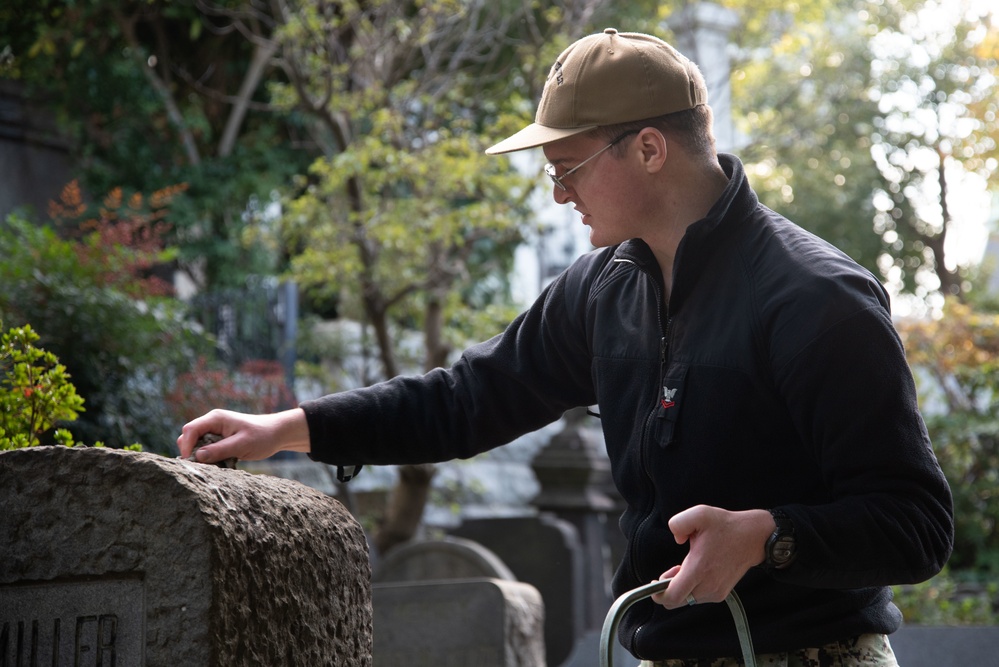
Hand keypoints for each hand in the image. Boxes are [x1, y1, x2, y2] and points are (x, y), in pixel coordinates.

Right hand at [176, 408, 310, 463]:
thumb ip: (219, 450)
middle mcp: (212, 422)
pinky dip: (209, 457)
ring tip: (215, 464)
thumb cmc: (262, 436)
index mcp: (215, 418)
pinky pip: (206, 448)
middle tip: (204, 466)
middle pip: (189, 436)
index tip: (190, 462)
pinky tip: (221, 463)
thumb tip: (197, 456)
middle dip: (191, 451)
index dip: (186, 446)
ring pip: (197, 444)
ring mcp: (215, 430)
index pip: (190, 430)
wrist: (277, 433)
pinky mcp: (220, 439)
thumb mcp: (242, 445)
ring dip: (201, 456)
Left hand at [650, 505, 773, 608]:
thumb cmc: (726, 526)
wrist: (753, 537)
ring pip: (687, 600)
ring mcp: (716, 592)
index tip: (654, 582)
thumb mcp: (699, 514)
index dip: (658, 594)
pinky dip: (691, 588)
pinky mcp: (721, 593)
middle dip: (667, 589)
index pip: (673, 596)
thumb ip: (678, 523)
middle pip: (676, 602)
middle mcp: (707, 585)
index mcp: (699, 569)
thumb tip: (676, 539)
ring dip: (680, 587)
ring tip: (685, 567)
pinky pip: (698, 597)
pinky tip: (695, 571)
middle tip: (670, 571)